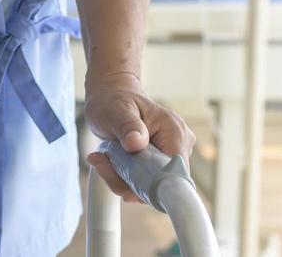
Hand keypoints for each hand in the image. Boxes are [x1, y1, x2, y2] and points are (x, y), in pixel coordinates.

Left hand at [83, 72, 195, 201]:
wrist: (111, 96)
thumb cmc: (113, 99)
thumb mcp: (115, 110)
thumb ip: (127, 125)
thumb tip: (136, 142)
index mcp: (174, 131)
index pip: (175, 173)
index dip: (152, 185)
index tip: (122, 183)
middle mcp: (180, 145)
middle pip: (162, 183)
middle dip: (129, 181)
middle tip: (101, 163)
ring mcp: (172, 154)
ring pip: (152, 185)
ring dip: (123, 179)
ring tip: (101, 158)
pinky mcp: (161, 162)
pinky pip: (145, 181)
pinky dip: (124, 177)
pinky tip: (107, 161)